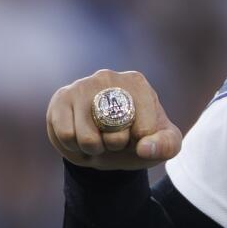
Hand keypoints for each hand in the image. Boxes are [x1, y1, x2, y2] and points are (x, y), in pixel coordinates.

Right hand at [45, 69, 182, 168]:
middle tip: (115, 137)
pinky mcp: (60, 99)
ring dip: (94, 149)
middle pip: (115, 134)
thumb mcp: (164, 143)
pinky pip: (66, 136)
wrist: (106, 140)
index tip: (138, 133)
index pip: (144, 130)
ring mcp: (81, 87)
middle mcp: (108, 78)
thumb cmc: (140, 138)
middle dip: (116, 146)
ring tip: (98, 138)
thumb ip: (165, 146)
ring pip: (87, 138)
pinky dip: (74, 147)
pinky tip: (80, 137)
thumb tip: (145, 148)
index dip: (141, 142)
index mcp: (137, 84)